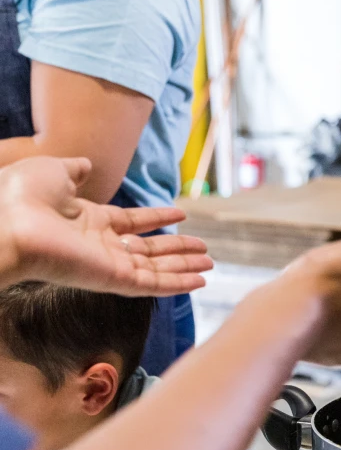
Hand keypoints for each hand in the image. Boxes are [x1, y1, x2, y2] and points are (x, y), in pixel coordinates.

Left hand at [0, 157, 212, 294]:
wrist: (3, 223)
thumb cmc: (19, 196)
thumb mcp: (51, 171)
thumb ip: (72, 170)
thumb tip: (84, 164)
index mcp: (86, 221)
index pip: (131, 222)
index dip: (157, 218)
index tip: (180, 214)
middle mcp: (100, 245)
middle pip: (148, 250)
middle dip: (177, 249)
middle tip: (204, 249)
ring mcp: (107, 264)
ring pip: (155, 269)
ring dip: (184, 267)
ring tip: (210, 263)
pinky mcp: (112, 279)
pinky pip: (151, 285)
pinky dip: (177, 284)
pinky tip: (200, 280)